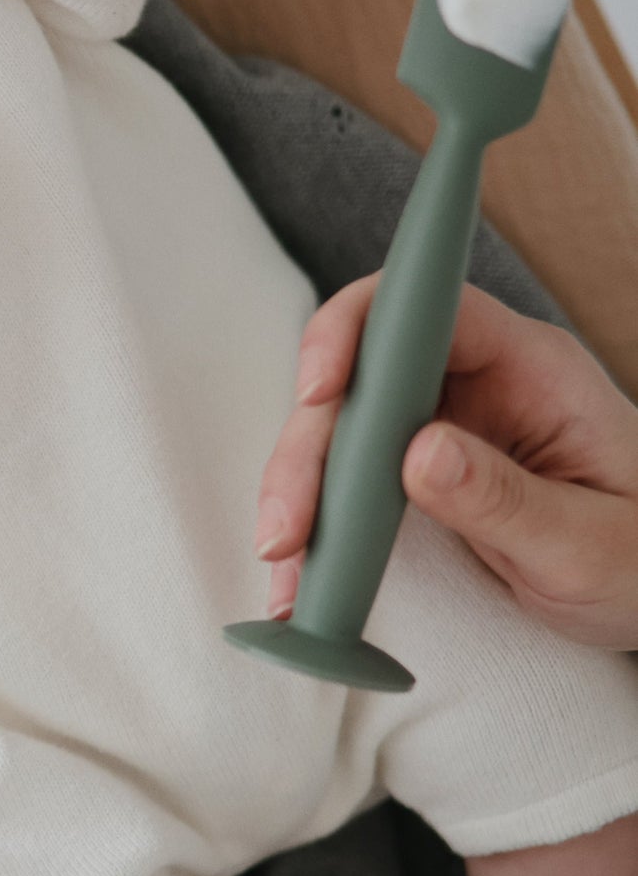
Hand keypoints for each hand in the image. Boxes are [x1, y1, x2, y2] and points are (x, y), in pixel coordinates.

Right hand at [257, 275, 637, 648]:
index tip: (320, 392)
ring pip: (337, 426)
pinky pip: (343, 472)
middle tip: (290, 524)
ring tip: (284, 560)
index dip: (358, 331)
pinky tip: (295, 567)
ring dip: (299, 486)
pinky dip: (314, 517)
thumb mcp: (592, 546)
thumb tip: (416, 454)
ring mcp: (437, 419)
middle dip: (311, 444)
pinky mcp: (410, 465)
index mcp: (528, 366)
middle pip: (359, 374)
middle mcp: (471, 379)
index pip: (426, 308)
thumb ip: (508, 500)